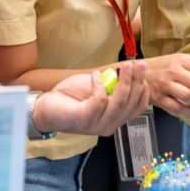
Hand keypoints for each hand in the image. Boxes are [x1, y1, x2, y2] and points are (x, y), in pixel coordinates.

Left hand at [32, 61, 148, 136]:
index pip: (138, 108)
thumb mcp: (97, 89)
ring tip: (124, 66)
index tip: (142, 72)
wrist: (46, 107)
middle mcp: (109, 125)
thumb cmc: (71, 98)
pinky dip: (98, 84)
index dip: (143, 90)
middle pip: (130, 104)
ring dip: (124, 82)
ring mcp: (97, 125)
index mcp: (114, 119)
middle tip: (138, 65)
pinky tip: (94, 75)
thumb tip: (126, 72)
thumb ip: (112, 86)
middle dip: (137, 82)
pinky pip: (99, 100)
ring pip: (118, 104)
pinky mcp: (84, 120)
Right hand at [144, 54, 189, 115]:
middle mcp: (174, 71)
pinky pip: (177, 108)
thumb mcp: (179, 61)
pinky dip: (187, 111)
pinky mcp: (159, 98)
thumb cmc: (164, 67)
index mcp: (182, 60)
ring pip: (189, 97)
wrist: (137, 72)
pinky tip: (188, 108)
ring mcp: (165, 85)